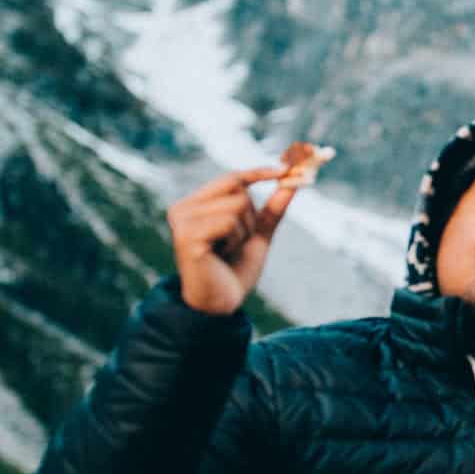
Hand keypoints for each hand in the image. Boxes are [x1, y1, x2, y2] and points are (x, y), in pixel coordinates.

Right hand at [166, 167, 299, 315]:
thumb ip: (272, 208)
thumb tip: (293, 180)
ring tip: (227, 250)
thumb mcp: (258, 234)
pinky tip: (220, 255)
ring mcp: (182, 220)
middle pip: (238, 188)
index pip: (231, 178)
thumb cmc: (235, 269)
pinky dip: (235, 239)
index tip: (285, 169)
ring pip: (237, 204)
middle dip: (250, 216)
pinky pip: (229, 221)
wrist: (221, 304)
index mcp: (194, 205)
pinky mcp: (186, 235)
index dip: (258, 172)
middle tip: (236, 242)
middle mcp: (183, 208)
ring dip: (243, 231)